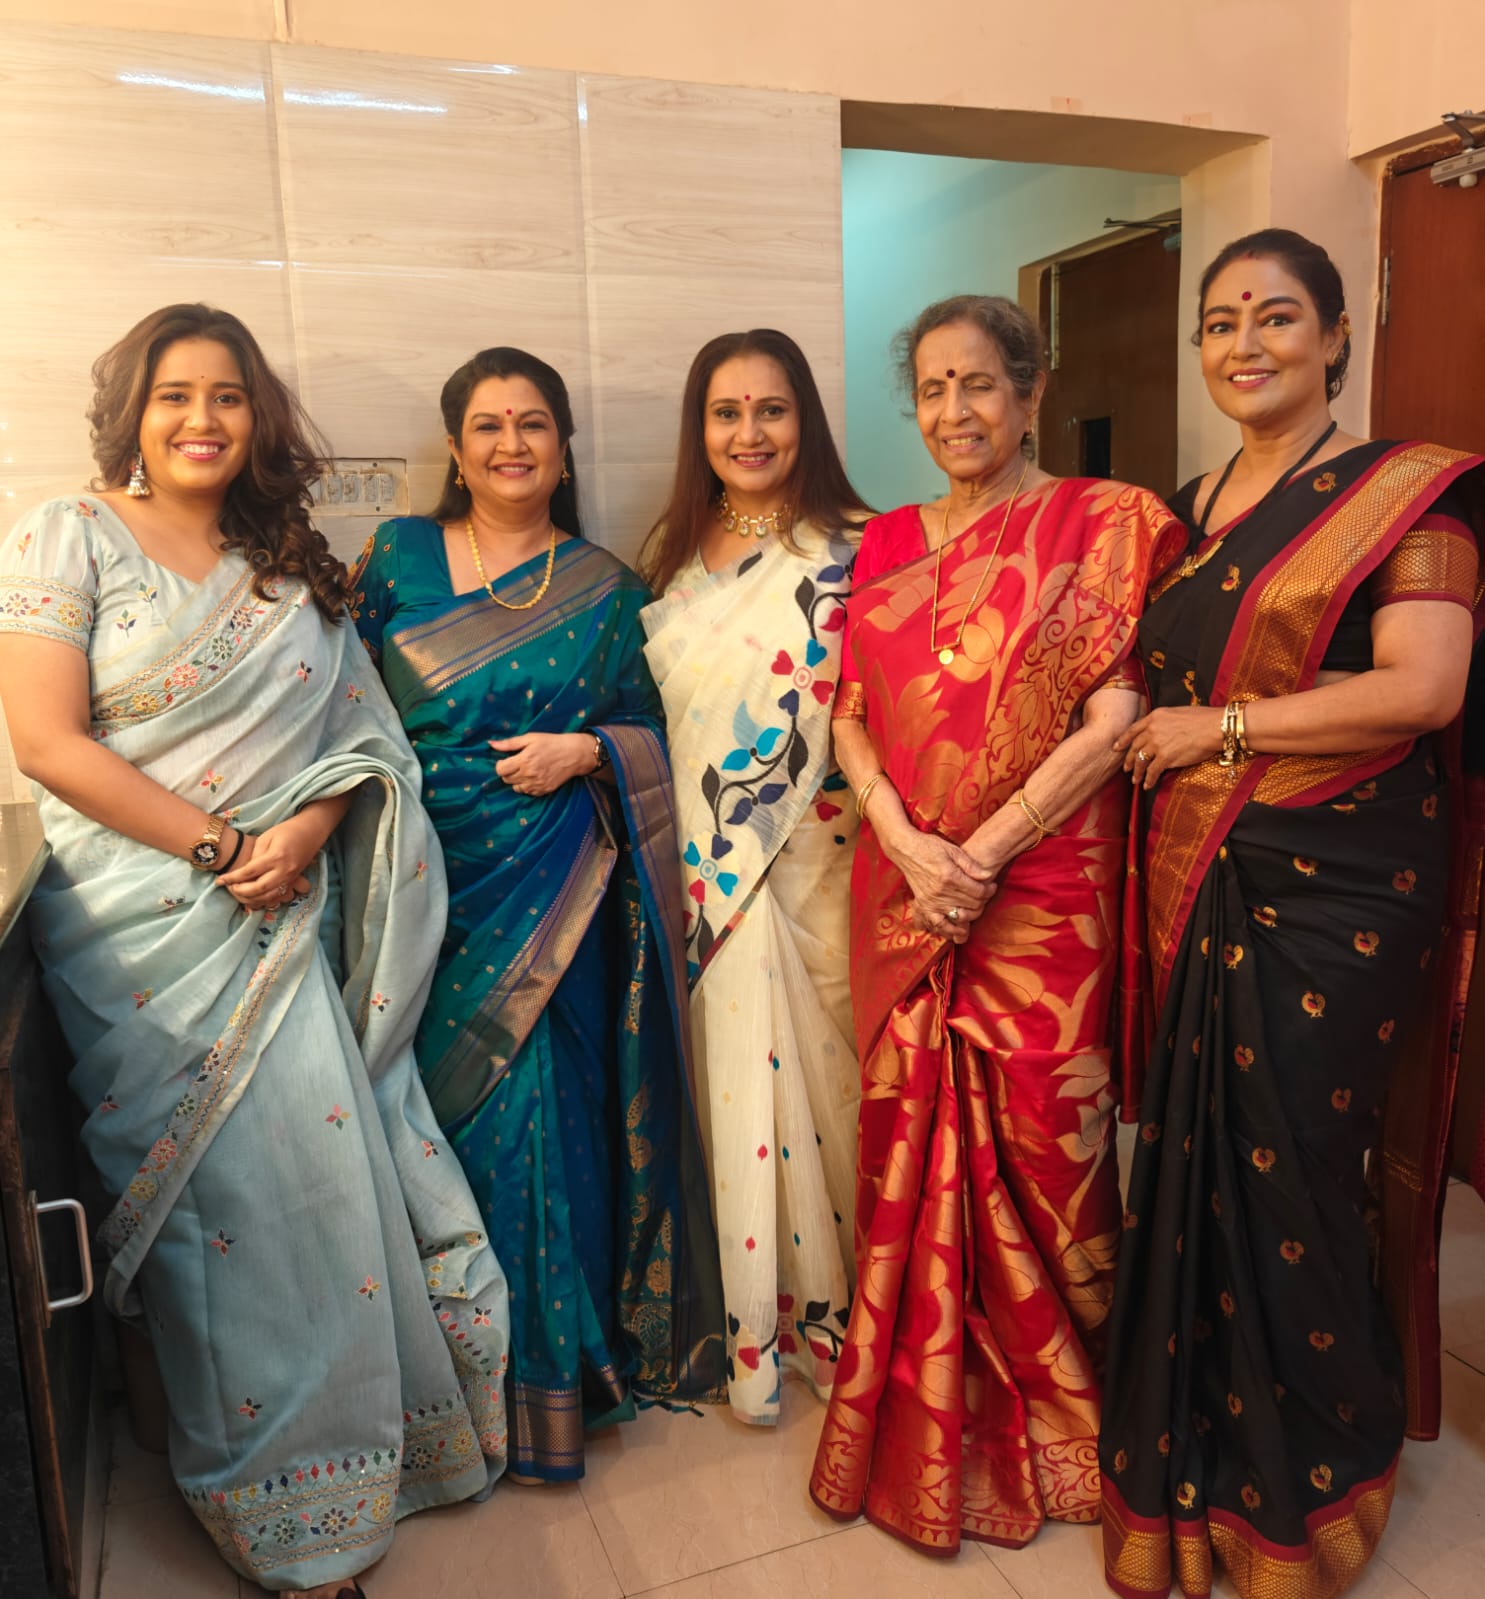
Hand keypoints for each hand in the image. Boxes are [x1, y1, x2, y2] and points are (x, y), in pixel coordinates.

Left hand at [216, 822, 314, 909]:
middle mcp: (285, 870)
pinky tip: (256, 897)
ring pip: (270, 896)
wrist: (311, 831)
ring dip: (253, 898)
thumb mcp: (266, 837)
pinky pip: (280, 896)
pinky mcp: (295, 880)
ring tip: (241, 892)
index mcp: (276, 856)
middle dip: (242, 891)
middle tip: (230, 887)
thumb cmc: (287, 830)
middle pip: (260, 888)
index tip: (220, 881)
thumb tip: (245, 872)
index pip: (249, 872)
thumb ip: (255, 855)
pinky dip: (267, 900)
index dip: (232, 878)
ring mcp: (291, 877)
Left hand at [490, 733, 595, 795]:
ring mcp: (537, 784)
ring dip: (517, 780)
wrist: (574, 754)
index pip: (500, 770)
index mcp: (524, 760)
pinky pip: (527, 792)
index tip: (507, 760)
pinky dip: (527, 786)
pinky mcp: (544, 791)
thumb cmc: (551, 743)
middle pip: (506, 779)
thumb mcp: (530, 738)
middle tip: (518, 763)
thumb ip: (509, 743)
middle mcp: (529, 775)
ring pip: (515, 788)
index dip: (500, 764)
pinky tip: (534, 776)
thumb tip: (491, 744)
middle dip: (508, 771)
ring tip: (526, 770)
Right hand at [890, 830, 995, 944]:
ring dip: (971, 915)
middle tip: (985, 895)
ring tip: (976, 909)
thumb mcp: (953, 850)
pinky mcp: (923, 905)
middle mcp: (941, 891)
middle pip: (971, 905)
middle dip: (983, 901)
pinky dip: (950, 929)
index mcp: (950, 876)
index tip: (992, 886)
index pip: (978, 892)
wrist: (906, 849)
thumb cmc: (930, 847)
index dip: (989, 890)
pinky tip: (960, 930)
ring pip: (959, 916)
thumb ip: (971, 865)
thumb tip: (988, 876)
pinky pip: (938, 923)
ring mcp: (931, 900)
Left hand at [1114, 705, 1224, 789]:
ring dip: (1137, 772)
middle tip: (1126, 768)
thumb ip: (1163, 722)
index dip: (1122, 740)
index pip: (1132, 730)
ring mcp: (1157, 744)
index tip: (1116, 748)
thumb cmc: (1202, 719)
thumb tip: (1160, 732)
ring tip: (1135, 780)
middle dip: (1129, 759)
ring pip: (1141, 761)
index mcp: (1154, 717)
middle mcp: (1152, 730)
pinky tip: (1148, 785)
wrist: (1214, 727)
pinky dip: (1149, 780)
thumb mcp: (1176, 713)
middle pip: (1135, 747)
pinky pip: (1152, 771)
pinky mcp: (1165, 757)